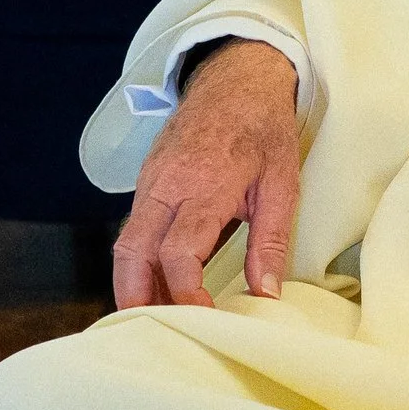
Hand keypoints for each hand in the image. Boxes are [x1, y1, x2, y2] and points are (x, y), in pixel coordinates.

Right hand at [112, 39, 301, 309]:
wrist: (236, 78)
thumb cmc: (262, 128)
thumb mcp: (282, 183)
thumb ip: (272, 241)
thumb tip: (266, 294)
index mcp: (204, 185)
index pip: (178, 251)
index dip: (184, 292)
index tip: (201, 316)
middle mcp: (167, 183)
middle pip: (132, 252)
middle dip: (136, 296)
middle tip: (152, 332)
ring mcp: (150, 180)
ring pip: (126, 242)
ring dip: (134, 281)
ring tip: (156, 315)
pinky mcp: (146, 180)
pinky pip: (133, 226)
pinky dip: (139, 259)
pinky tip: (159, 281)